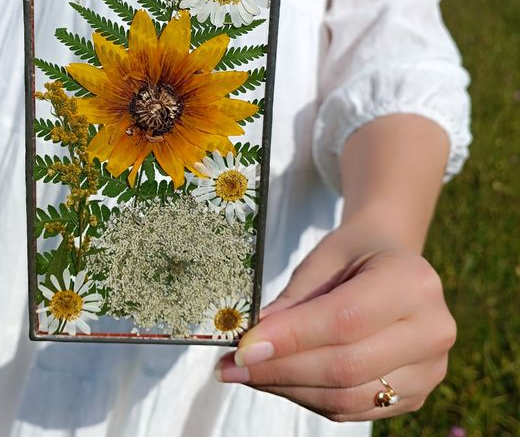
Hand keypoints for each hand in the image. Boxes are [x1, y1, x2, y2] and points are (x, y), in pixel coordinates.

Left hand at [215, 221, 456, 421]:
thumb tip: (250, 343)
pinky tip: (276, 381)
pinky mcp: (416, 396)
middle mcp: (433, 330)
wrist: (392, 264)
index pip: (344, 320)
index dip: (291, 338)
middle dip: (280, 370)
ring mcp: (430, 370)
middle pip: (346, 366)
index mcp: (413, 281)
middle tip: (231, 367)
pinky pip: (353, 409)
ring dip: (288, 389)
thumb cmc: (352, 255)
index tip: (243, 347)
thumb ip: (293, 302)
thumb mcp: (322, 260)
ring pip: (347, 397)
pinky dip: (308, 398)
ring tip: (244, 375)